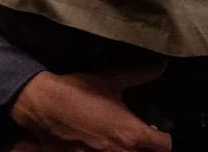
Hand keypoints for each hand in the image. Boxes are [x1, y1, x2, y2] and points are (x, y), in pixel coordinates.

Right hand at [10, 66, 171, 151]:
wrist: (42, 105)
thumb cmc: (77, 91)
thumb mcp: (109, 80)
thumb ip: (138, 75)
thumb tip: (161, 65)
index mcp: (132, 133)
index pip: (164, 146)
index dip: (162, 138)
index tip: (155, 132)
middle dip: (146, 149)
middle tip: (139, 140)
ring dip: (127, 151)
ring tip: (120, 143)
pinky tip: (101, 146)